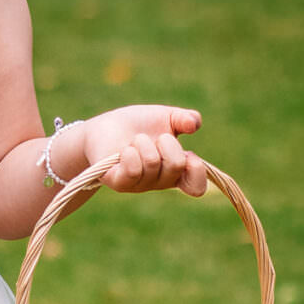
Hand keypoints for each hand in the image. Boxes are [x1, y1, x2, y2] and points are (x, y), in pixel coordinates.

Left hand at [73, 105, 207, 195]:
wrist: (105, 126)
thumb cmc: (138, 124)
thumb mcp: (166, 117)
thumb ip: (184, 119)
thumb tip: (194, 124)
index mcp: (175, 170)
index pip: (196, 187)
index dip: (197, 171)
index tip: (189, 154)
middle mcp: (159, 181)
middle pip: (176, 166)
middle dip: (166, 142)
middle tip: (155, 137)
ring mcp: (139, 184)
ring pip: (152, 163)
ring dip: (144, 143)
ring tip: (135, 140)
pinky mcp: (119, 182)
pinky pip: (132, 171)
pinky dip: (131, 153)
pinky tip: (125, 149)